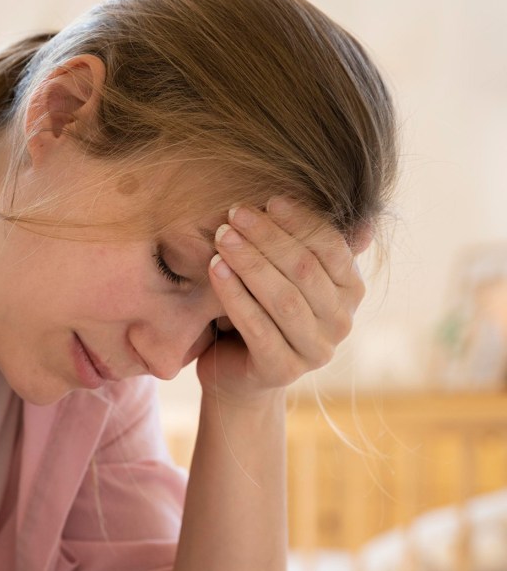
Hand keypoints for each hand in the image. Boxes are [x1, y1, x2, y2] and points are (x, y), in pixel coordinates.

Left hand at [197, 197, 370, 401]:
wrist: (238, 372)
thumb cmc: (263, 310)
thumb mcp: (287, 273)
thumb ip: (308, 243)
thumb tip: (355, 213)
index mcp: (351, 291)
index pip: (331, 247)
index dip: (301, 221)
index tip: (268, 199)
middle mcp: (342, 322)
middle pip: (305, 270)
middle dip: (268, 237)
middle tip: (235, 213)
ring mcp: (316, 351)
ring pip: (283, 299)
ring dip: (250, 262)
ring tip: (222, 237)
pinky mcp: (283, 371)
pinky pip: (258, 327)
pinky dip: (235, 295)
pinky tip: (215, 269)